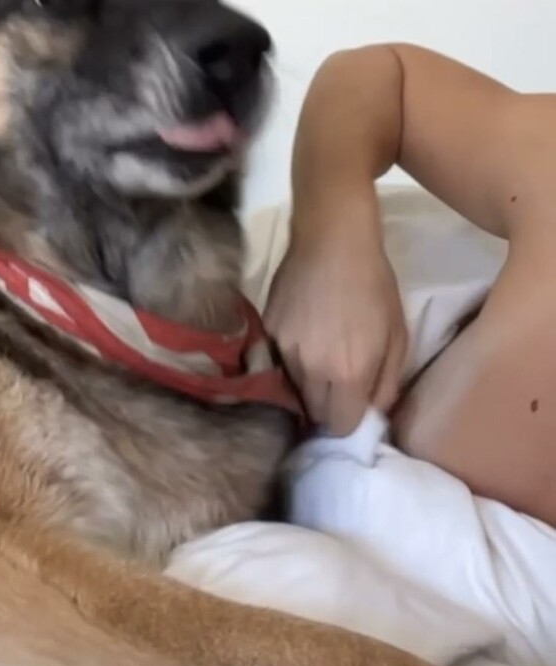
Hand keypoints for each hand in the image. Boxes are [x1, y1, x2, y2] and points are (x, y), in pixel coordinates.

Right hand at [263, 207, 407, 434]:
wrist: (333, 239)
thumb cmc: (374, 285)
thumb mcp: (398, 335)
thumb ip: (387, 383)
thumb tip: (374, 414)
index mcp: (348, 374)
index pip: (340, 426)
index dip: (349, 422)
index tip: (354, 409)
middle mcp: (311, 369)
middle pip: (314, 412)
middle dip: (328, 407)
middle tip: (339, 386)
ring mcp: (284, 350)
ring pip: (295, 387)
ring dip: (309, 383)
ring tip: (322, 355)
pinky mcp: (267, 331)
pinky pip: (279, 360)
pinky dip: (292, 357)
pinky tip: (305, 334)